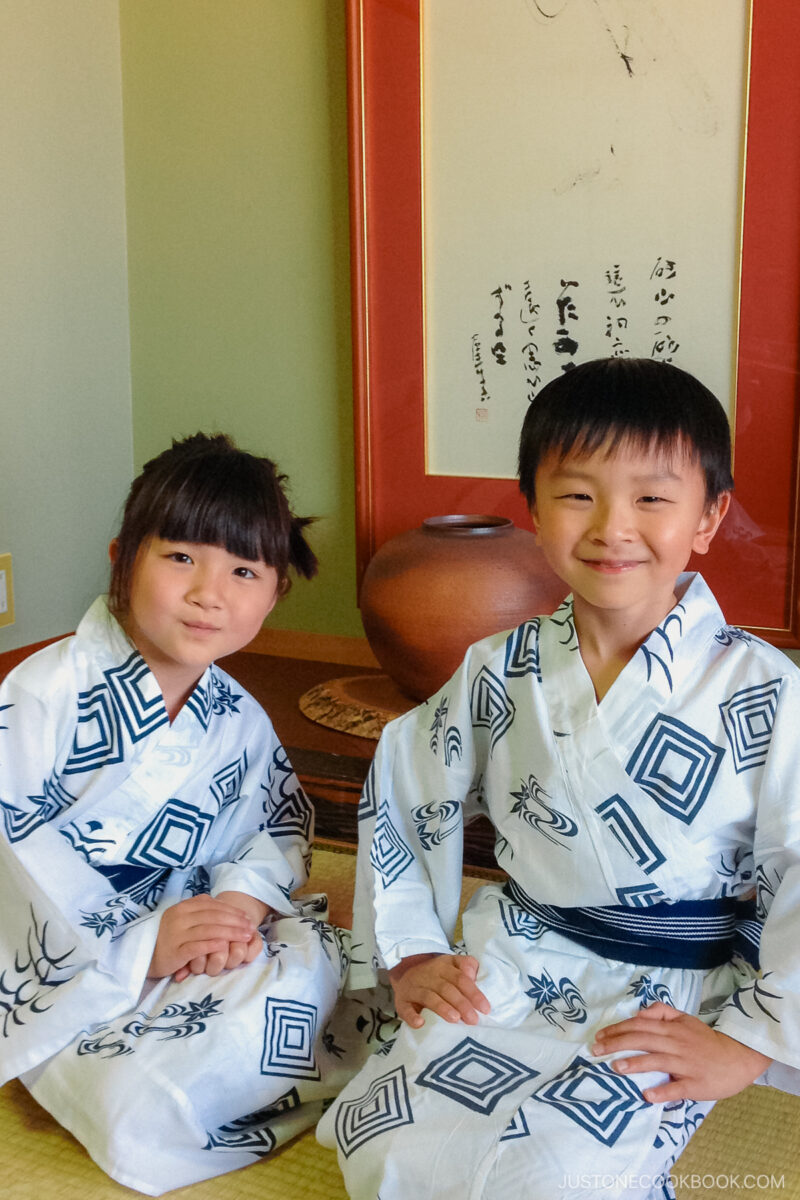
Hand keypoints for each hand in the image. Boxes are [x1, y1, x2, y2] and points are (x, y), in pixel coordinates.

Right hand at [149, 895, 257, 980]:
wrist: (143, 956)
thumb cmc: (168, 938)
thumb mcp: (182, 919)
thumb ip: (200, 911)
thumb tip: (225, 909)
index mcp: (183, 907)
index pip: (212, 905)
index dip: (232, 910)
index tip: (247, 917)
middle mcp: (180, 917)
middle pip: (214, 916)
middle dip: (236, 921)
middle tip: (251, 927)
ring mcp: (177, 934)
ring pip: (209, 930)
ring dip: (230, 933)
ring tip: (245, 937)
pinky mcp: (175, 951)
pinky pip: (197, 946)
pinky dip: (213, 945)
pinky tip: (225, 946)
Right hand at [389, 953, 490, 1027]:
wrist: (404, 971)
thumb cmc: (437, 974)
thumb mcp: (452, 964)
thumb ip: (467, 966)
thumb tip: (474, 975)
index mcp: (444, 966)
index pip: (461, 978)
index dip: (473, 992)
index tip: (485, 1008)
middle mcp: (429, 975)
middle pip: (447, 988)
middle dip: (461, 1003)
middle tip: (473, 1020)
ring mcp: (414, 988)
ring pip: (429, 997)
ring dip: (442, 1008)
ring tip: (454, 1019)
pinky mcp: (402, 1001)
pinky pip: (405, 1009)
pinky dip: (412, 1016)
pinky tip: (420, 1023)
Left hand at [591, 1001, 771, 1101]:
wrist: (738, 1058)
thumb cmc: (706, 1040)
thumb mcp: (685, 1019)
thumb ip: (662, 1012)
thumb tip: (639, 1012)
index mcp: (672, 1029)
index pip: (640, 1026)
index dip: (618, 1030)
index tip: (600, 1036)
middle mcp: (676, 1044)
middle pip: (643, 1041)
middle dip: (617, 1044)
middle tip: (596, 1051)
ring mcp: (686, 1065)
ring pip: (657, 1062)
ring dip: (635, 1064)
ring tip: (616, 1067)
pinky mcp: (695, 1085)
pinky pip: (677, 1088)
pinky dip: (662, 1092)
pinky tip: (647, 1095)